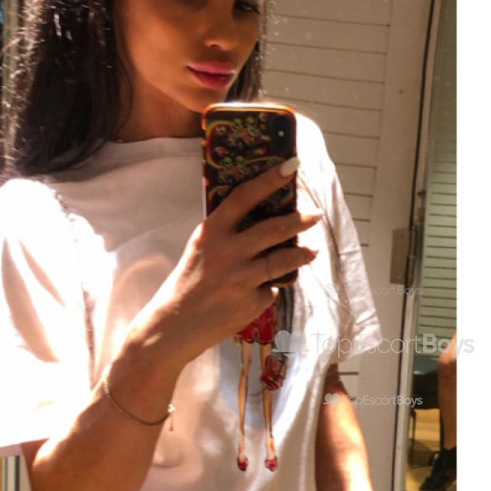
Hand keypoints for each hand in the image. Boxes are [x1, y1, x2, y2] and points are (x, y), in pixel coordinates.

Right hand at [132, 160, 322, 367]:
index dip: (269, 179)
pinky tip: (259, 291)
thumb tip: (266, 219)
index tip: (291, 165)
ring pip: (284, 260)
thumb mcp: (201, 249)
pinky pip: (271, 289)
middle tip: (316, 214)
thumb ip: (228, 234)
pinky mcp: (251, 302)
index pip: (244, 197)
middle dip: (300, 219)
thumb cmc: (189, 282)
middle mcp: (228, 252)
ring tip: (311, 251)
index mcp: (211, 232)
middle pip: (274, 228)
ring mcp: (241, 278)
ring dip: (302, 254)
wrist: (175, 325)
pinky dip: (270, 288)